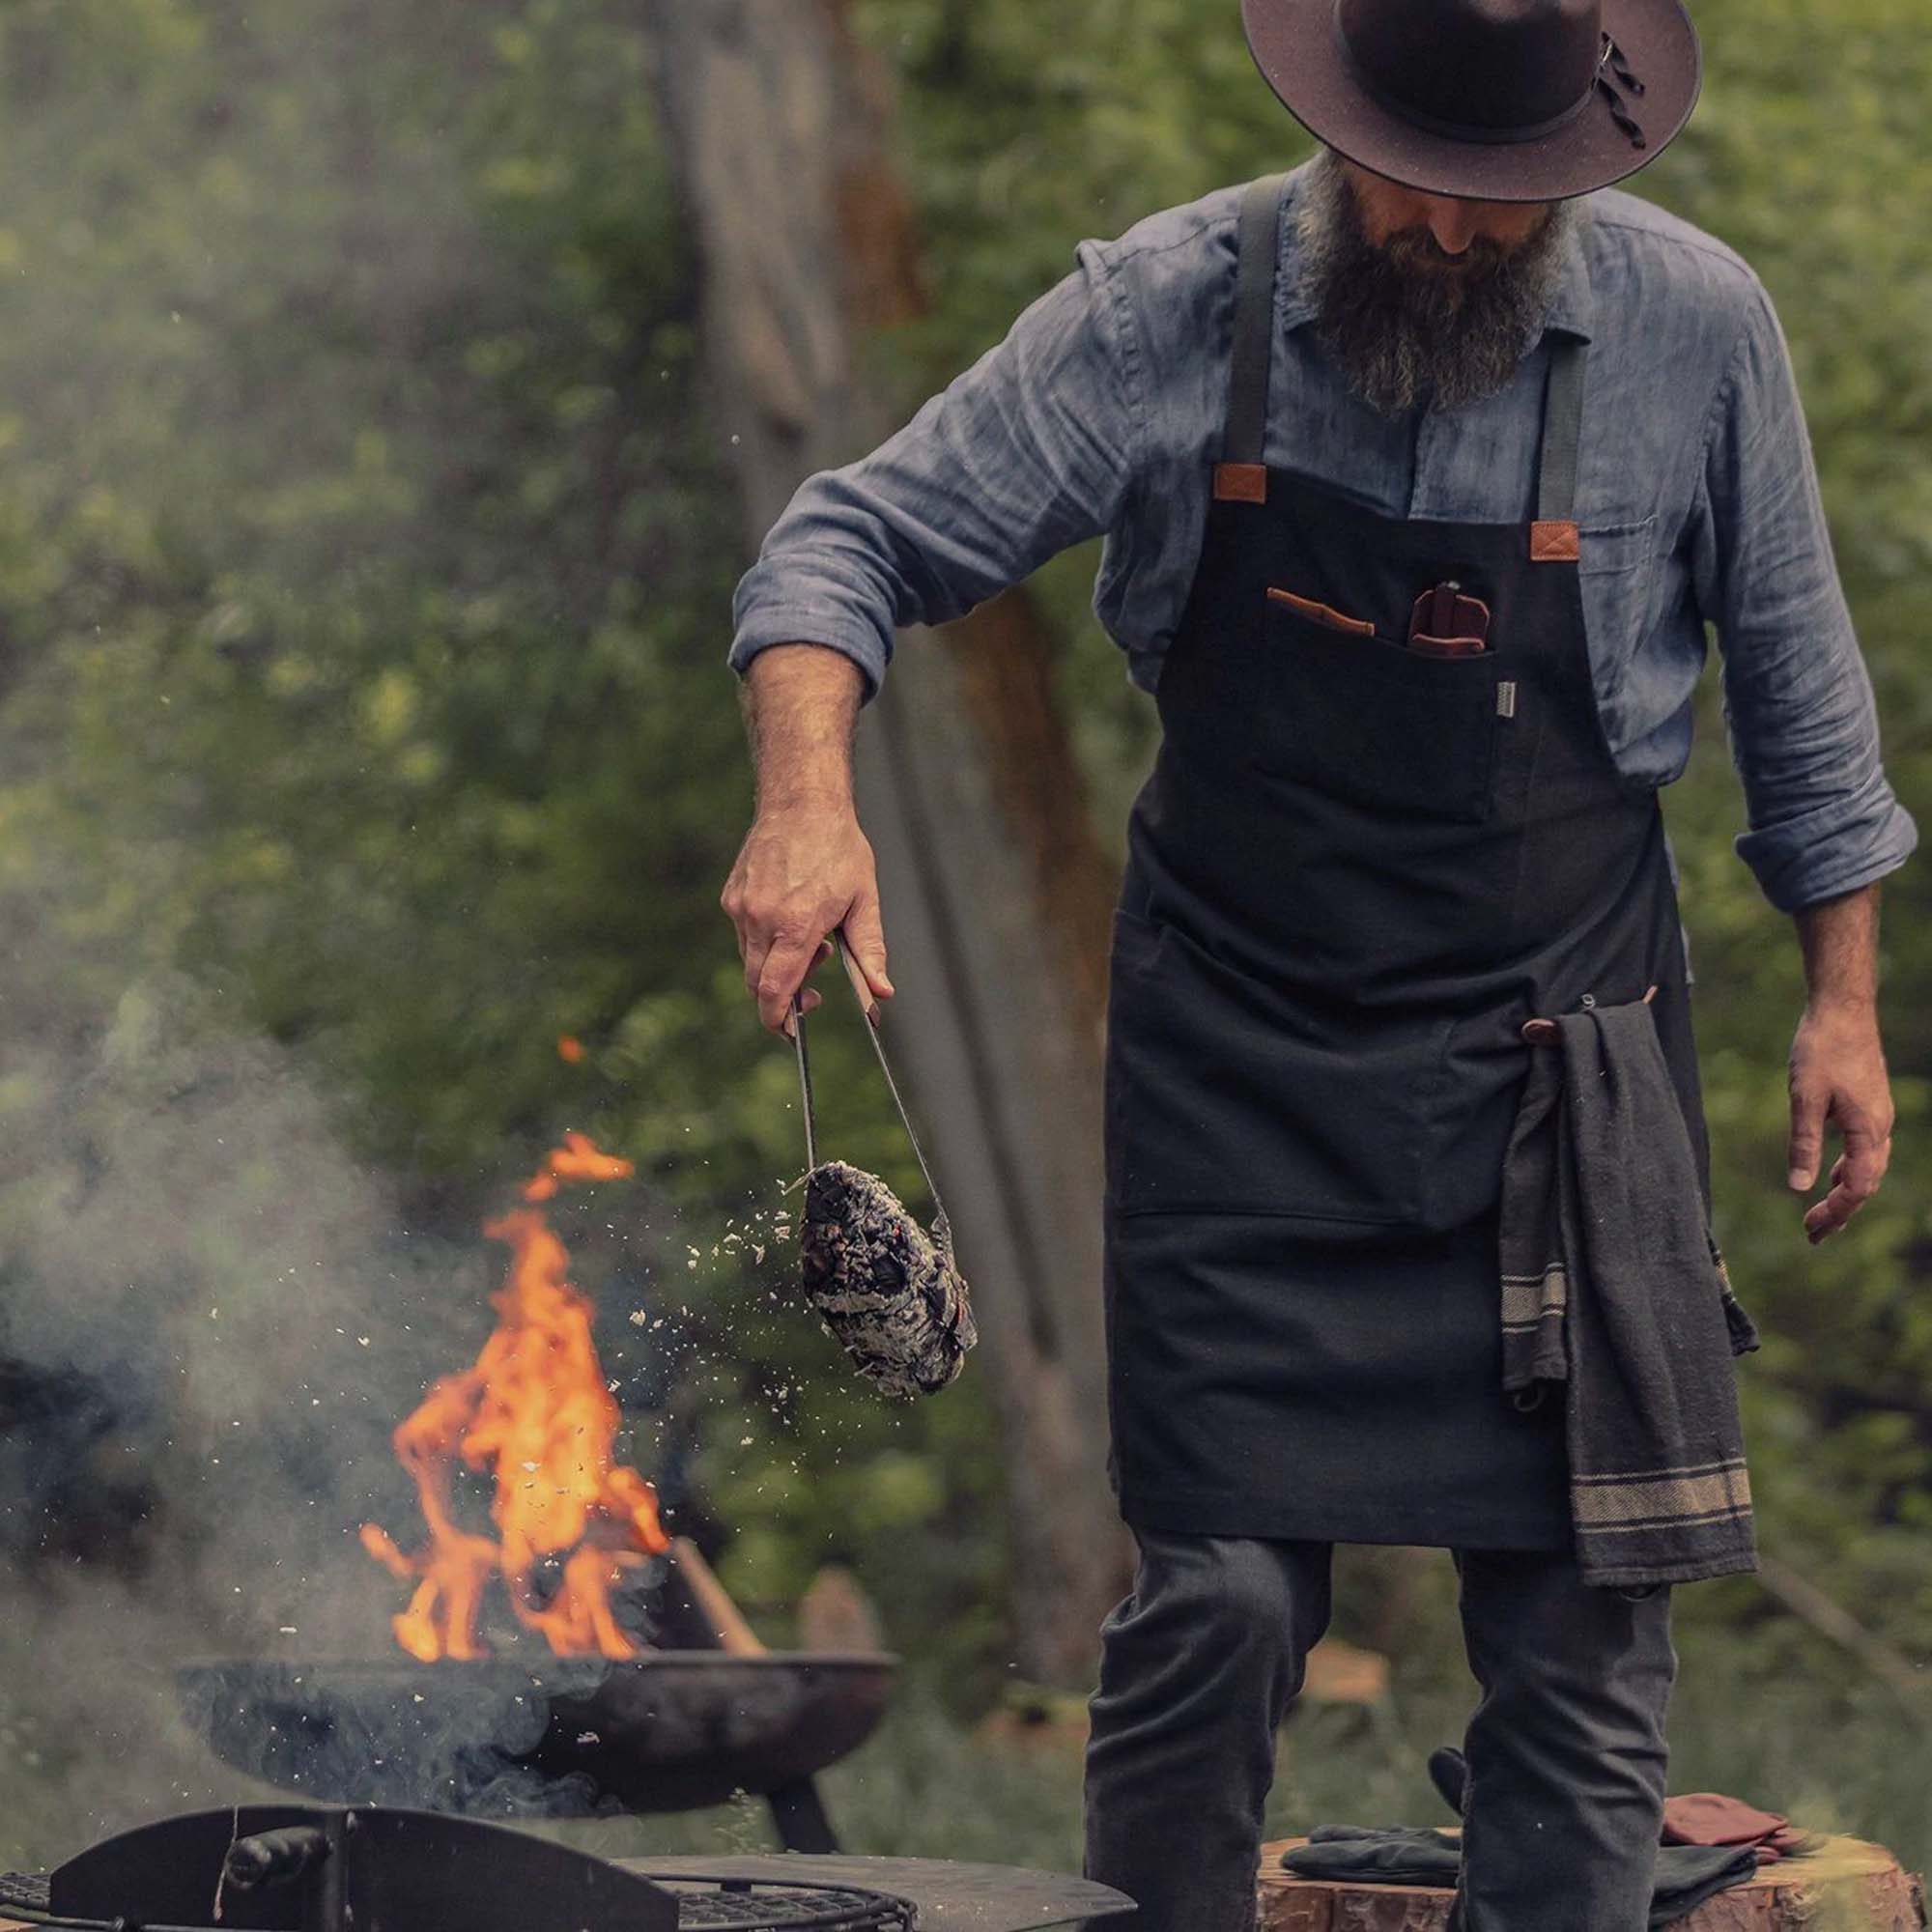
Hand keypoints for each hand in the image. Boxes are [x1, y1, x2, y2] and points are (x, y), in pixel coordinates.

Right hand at [720, 798, 892, 1034]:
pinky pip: (744, 936)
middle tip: (815, 990)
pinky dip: (765, 942)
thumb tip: (882, 993)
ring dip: (777, 967)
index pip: (776, 990)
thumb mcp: (865, 900)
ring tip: (812, 939)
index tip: (792, 1033)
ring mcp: (741, 907)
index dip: (780, 1020)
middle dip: (783, 998)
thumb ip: (870, 951)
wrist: (801, 802)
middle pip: (758, 984)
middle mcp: (761, 919)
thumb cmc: (839, 849)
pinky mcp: (732, 896)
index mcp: (796, 925)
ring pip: (750, 961)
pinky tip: (791, 917)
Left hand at [1787, 1000, 1893, 1242]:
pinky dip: (1849, 1170)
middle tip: (1812, 1235)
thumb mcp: (1804, 1097)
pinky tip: (1829, 1176)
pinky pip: (1865, 1150)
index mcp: (1868, 1129)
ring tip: (1820, 1216)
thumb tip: (1799, 1188)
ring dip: (1844, 1193)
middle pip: (1865, 1183)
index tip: (1812, 1231)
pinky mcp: (1869, 1106)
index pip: (1858, 1186)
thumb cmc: (1821, 1049)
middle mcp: (1880, 1127)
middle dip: (1840, 1212)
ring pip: (1868, 1167)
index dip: (1837, 1212)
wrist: (1843, 1010)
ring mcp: (1878, 1116)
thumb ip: (1803, 1142)